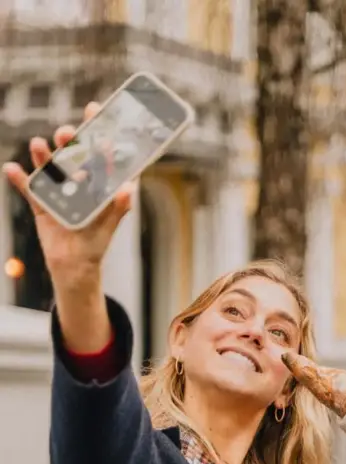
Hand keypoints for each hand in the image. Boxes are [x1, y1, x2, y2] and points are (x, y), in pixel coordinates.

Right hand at [2, 102, 133, 285]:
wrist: (74, 266)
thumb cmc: (95, 243)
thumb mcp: (109, 226)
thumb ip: (119, 207)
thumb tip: (127, 188)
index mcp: (96, 181)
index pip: (98, 151)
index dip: (96, 129)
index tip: (94, 110)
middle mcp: (76, 179)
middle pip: (71, 152)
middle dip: (69, 140)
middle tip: (66, 133)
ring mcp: (57, 188)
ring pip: (49, 165)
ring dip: (42, 153)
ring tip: (38, 145)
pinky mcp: (41, 202)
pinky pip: (28, 188)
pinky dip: (19, 178)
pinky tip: (12, 169)